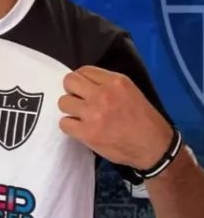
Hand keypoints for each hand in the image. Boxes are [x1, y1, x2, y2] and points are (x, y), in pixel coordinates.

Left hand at [58, 66, 172, 169]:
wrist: (154, 147)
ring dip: (70, 109)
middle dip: (71, 90)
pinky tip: (81, 128)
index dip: (81, 79)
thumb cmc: (142, 118)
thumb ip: (106, 83)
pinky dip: (70, 126)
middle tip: (78, 99)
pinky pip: (64, 123)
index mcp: (115, 82)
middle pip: (69, 81)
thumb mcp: (129, 89)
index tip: (83, 88)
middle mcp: (103, 95)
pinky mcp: (88, 133)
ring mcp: (93, 114)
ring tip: (80, 115)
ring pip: (63, 102)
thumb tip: (83, 82)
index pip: (83, 70)